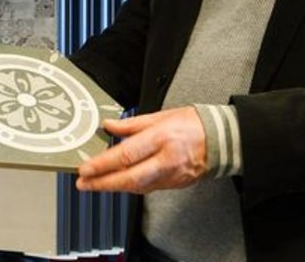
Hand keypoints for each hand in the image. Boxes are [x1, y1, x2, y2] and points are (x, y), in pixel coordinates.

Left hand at [75, 106, 206, 193]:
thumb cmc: (192, 124)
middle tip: (83, 184)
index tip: (85, 168)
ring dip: (113, 187)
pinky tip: (118, 183)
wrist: (221, 140)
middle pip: (129, 178)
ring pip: (137, 187)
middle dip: (102, 183)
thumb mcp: (160, 115)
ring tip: (94, 184)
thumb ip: (131, 124)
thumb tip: (109, 126)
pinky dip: (130, 186)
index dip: (103, 164)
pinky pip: (147, 188)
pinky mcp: (174, 185)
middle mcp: (165, 160)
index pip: (126, 155)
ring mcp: (171, 175)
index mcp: (161, 138)